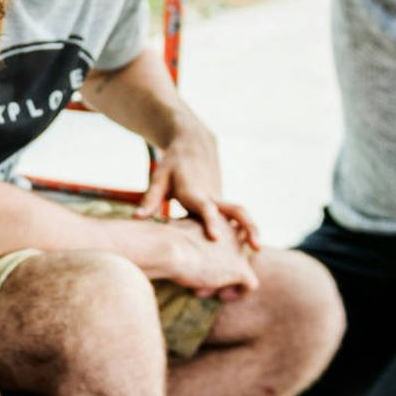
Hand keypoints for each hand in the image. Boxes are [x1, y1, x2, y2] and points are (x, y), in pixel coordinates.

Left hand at [137, 120, 254, 244]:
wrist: (194, 146)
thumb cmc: (172, 164)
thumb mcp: (158, 178)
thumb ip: (150, 199)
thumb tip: (137, 218)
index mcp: (195, 192)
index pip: (206, 209)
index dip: (211, 222)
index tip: (216, 239)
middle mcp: (212, 197)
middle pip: (235, 210)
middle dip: (247, 227)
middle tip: (256, 246)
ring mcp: (220, 201)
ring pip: (240, 214)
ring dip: (251, 229)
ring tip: (258, 248)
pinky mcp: (222, 205)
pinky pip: (236, 218)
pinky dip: (245, 231)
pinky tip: (248, 249)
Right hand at [162, 219, 258, 300]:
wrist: (167, 248)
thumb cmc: (162, 242)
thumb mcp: (175, 236)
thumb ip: (185, 242)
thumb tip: (179, 256)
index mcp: (216, 219)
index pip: (225, 239)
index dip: (215, 253)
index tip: (200, 262)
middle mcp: (232, 232)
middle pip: (234, 256)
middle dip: (220, 270)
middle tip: (200, 279)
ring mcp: (238, 250)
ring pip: (240, 271)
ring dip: (223, 282)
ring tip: (204, 289)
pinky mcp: (240, 268)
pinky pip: (250, 285)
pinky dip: (239, 293)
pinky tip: (221, 296)